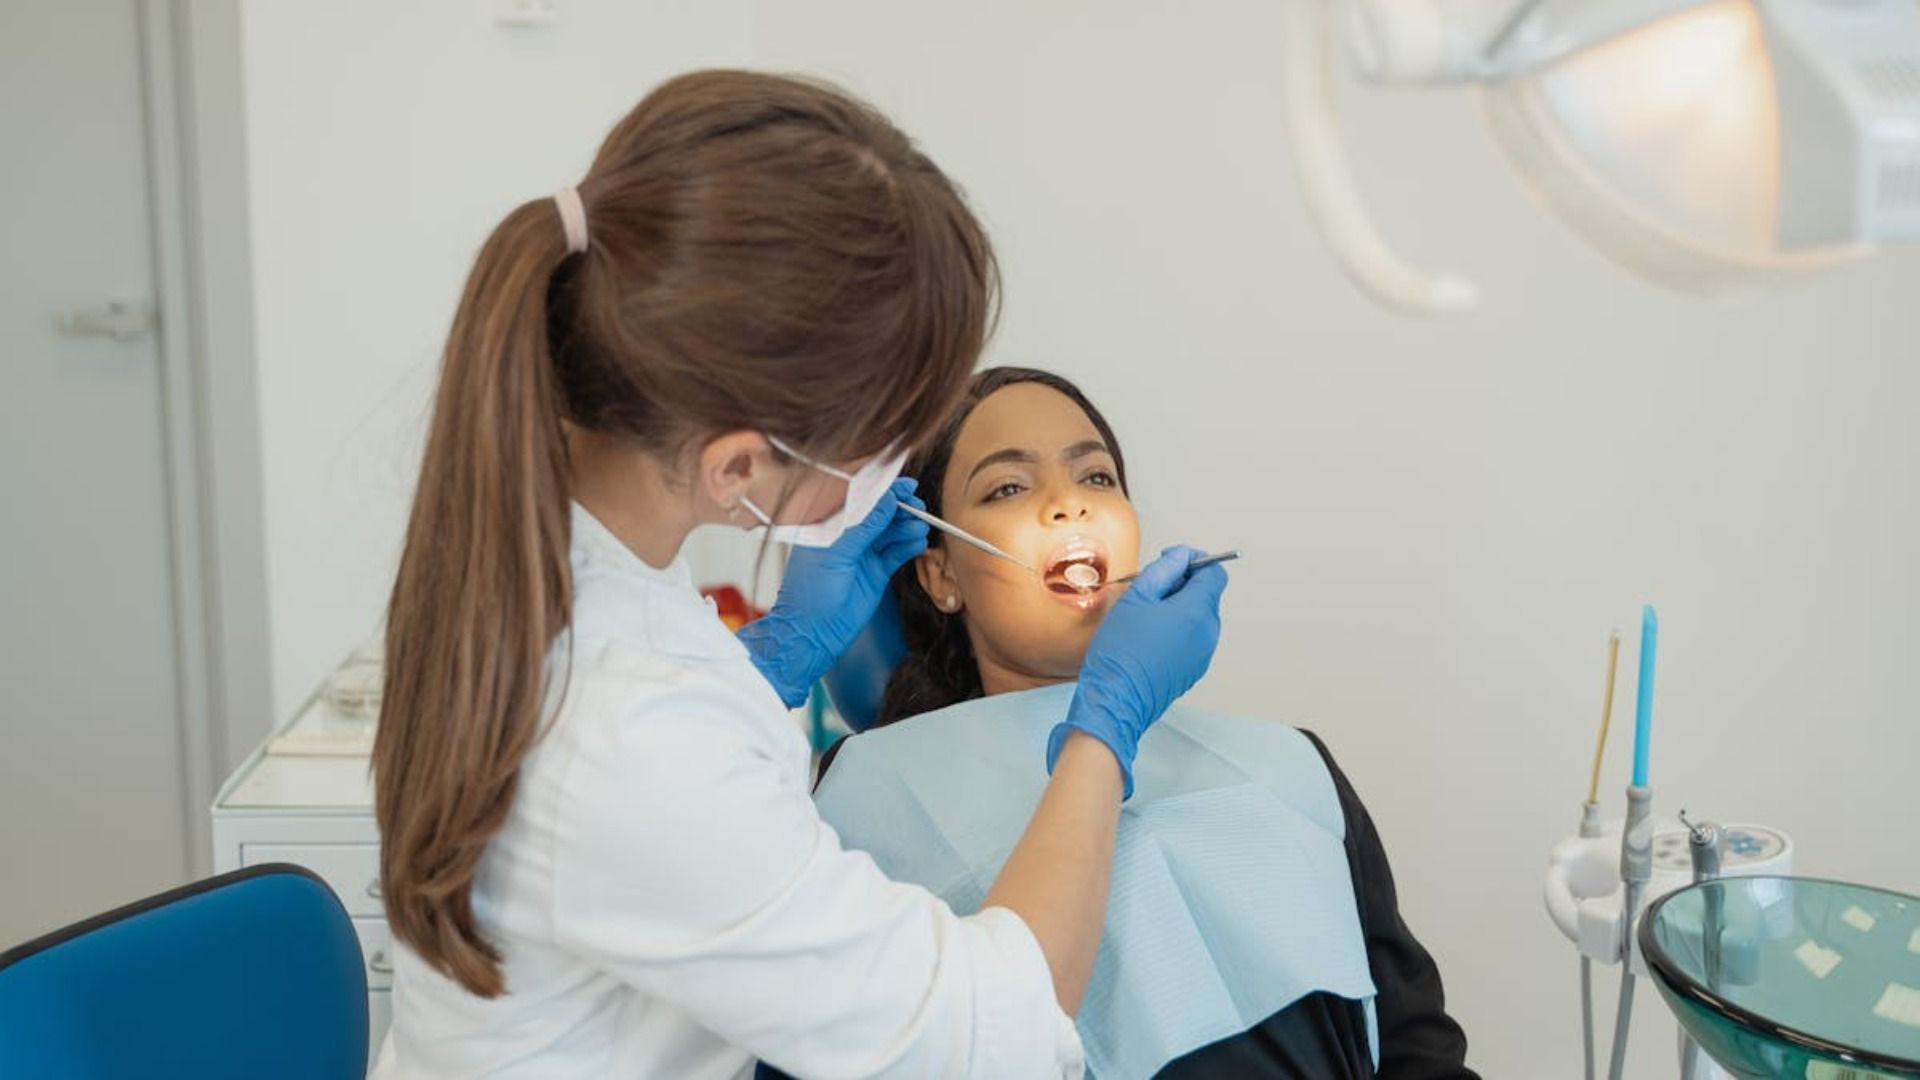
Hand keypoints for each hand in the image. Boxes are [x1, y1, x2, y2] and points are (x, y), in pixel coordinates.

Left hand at [738, 477, 928, 707]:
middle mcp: (848, 537)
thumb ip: (864, 526)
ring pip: (892, 533)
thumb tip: (886, 500)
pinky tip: (918, 543)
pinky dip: (909, 547)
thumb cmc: (810, 594)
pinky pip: (897, 554)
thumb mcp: (836, 553)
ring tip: (920, 529)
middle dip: (902, 510)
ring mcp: (863, 554)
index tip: (906, 486)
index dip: (885, 491)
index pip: (862, 500)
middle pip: (881, 514)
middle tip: (919, 508)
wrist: (812, 634)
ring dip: (908, 528)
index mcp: (831, 525)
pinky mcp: (876, 573)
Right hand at [1046, 546, 1229, 797]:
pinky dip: (1176, 630)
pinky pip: (1192, 638)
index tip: (1172, 562)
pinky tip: (1148, 637)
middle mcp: (1208, 633)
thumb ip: (1164, 569)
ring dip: (1177, 607)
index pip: (1214, 572)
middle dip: (1182, 584)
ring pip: (1198, 616)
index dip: (1194, 561)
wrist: (1116, 698)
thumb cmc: (1121, 651)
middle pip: (1206, 594)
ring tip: (1144, 616)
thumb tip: (1182, 555)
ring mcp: (1203, 654)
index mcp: (1197, 611)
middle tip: (1149, 589)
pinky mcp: (1193, 669)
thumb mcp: (1136, 597)